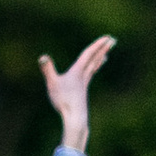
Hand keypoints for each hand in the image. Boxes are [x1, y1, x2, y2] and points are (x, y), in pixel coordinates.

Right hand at [38, 36, 114, 155]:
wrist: (75, 118)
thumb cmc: (64, 101)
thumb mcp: (53, 84)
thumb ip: (48, 69)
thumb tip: (42, 57)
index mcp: (78, 71)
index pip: (88, 54)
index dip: (97, 45)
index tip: (107, 37)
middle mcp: (84, 76)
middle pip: (95, 60)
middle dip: (103, 49)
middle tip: (112, 40)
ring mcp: (84, 85)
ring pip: (93, 69)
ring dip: (99, 60)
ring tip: (105, 56)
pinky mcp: (82, 92)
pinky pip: (89, 77)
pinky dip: (92, 72)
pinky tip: (89, 75)